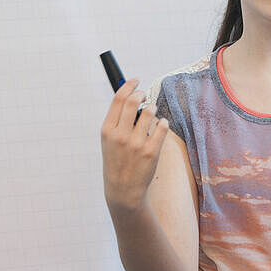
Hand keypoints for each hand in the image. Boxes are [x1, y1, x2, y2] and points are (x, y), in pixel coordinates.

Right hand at [101, 79, 169, 215]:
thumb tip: (129, 94)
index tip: (136, 80)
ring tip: (152, 113)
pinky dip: (163, 122)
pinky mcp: (151, 151)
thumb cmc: (117, 160)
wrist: (123, 189)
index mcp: (107, 130)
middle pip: (133, 100)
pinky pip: (162, 126)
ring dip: (153, 108)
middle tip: (145, 95)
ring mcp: (136, 143)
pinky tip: (160, 125)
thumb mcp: (108, 140)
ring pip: (150, 111)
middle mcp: (120, 135)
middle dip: (141, 93)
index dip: (129, 85)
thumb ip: (117, 119)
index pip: (118, 99)